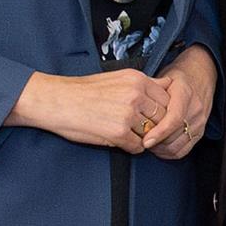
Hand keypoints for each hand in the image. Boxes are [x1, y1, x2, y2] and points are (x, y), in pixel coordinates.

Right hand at [10, 68, 170, 151]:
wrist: (57, 101)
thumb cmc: (84, 91)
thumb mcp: (117, 78)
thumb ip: (142, 84)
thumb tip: (167, 88)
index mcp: (137, 79)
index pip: (167, 99)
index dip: (162, 111)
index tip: (152, 116)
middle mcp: (136, 95)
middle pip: (163, 117)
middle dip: (156, 126)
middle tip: (142, 129)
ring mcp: (128, 114)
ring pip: (152, 133)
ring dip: (142, 137)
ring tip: (126, 133)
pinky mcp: (119, 133)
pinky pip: (138, 147)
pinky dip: (131, 147)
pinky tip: (118, 140)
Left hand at [143, 47, 217, 160]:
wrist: (199, 78)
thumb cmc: (177, 79)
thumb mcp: (164, 78)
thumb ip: (151, 90)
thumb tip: (134, 102)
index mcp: (185, 93)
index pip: (174, 118)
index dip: (159, 132)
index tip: (145, 141)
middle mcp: (195, 109)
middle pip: (174, 136)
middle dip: (155, 143)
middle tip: (140, 142)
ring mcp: (199, 122)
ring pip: (177, 146)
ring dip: (160, 149)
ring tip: (148, 143)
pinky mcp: (200, 132)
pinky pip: (183, 151)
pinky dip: (168, 153)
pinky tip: (158, 148)